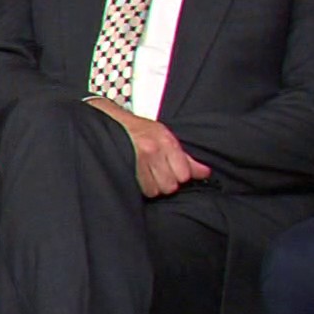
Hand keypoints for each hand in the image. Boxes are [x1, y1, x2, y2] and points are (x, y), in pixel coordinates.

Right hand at [86, 97, 211, 197]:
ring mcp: (137, 160)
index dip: (179, 176)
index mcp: (166, 141)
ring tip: (145, 174)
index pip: (184, 174)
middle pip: (170, 186)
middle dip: (165, 182)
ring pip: (155, 190)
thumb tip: (204, 173)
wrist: (109, 123)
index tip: (172, 171)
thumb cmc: (137, 131)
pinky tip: (136, 177)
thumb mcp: (164, 138)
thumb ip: (185, 158)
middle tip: (156, 172)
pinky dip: (140, 187)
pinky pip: (141, 190)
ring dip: (152, 186)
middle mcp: (153, 150)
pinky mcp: (124, 169)